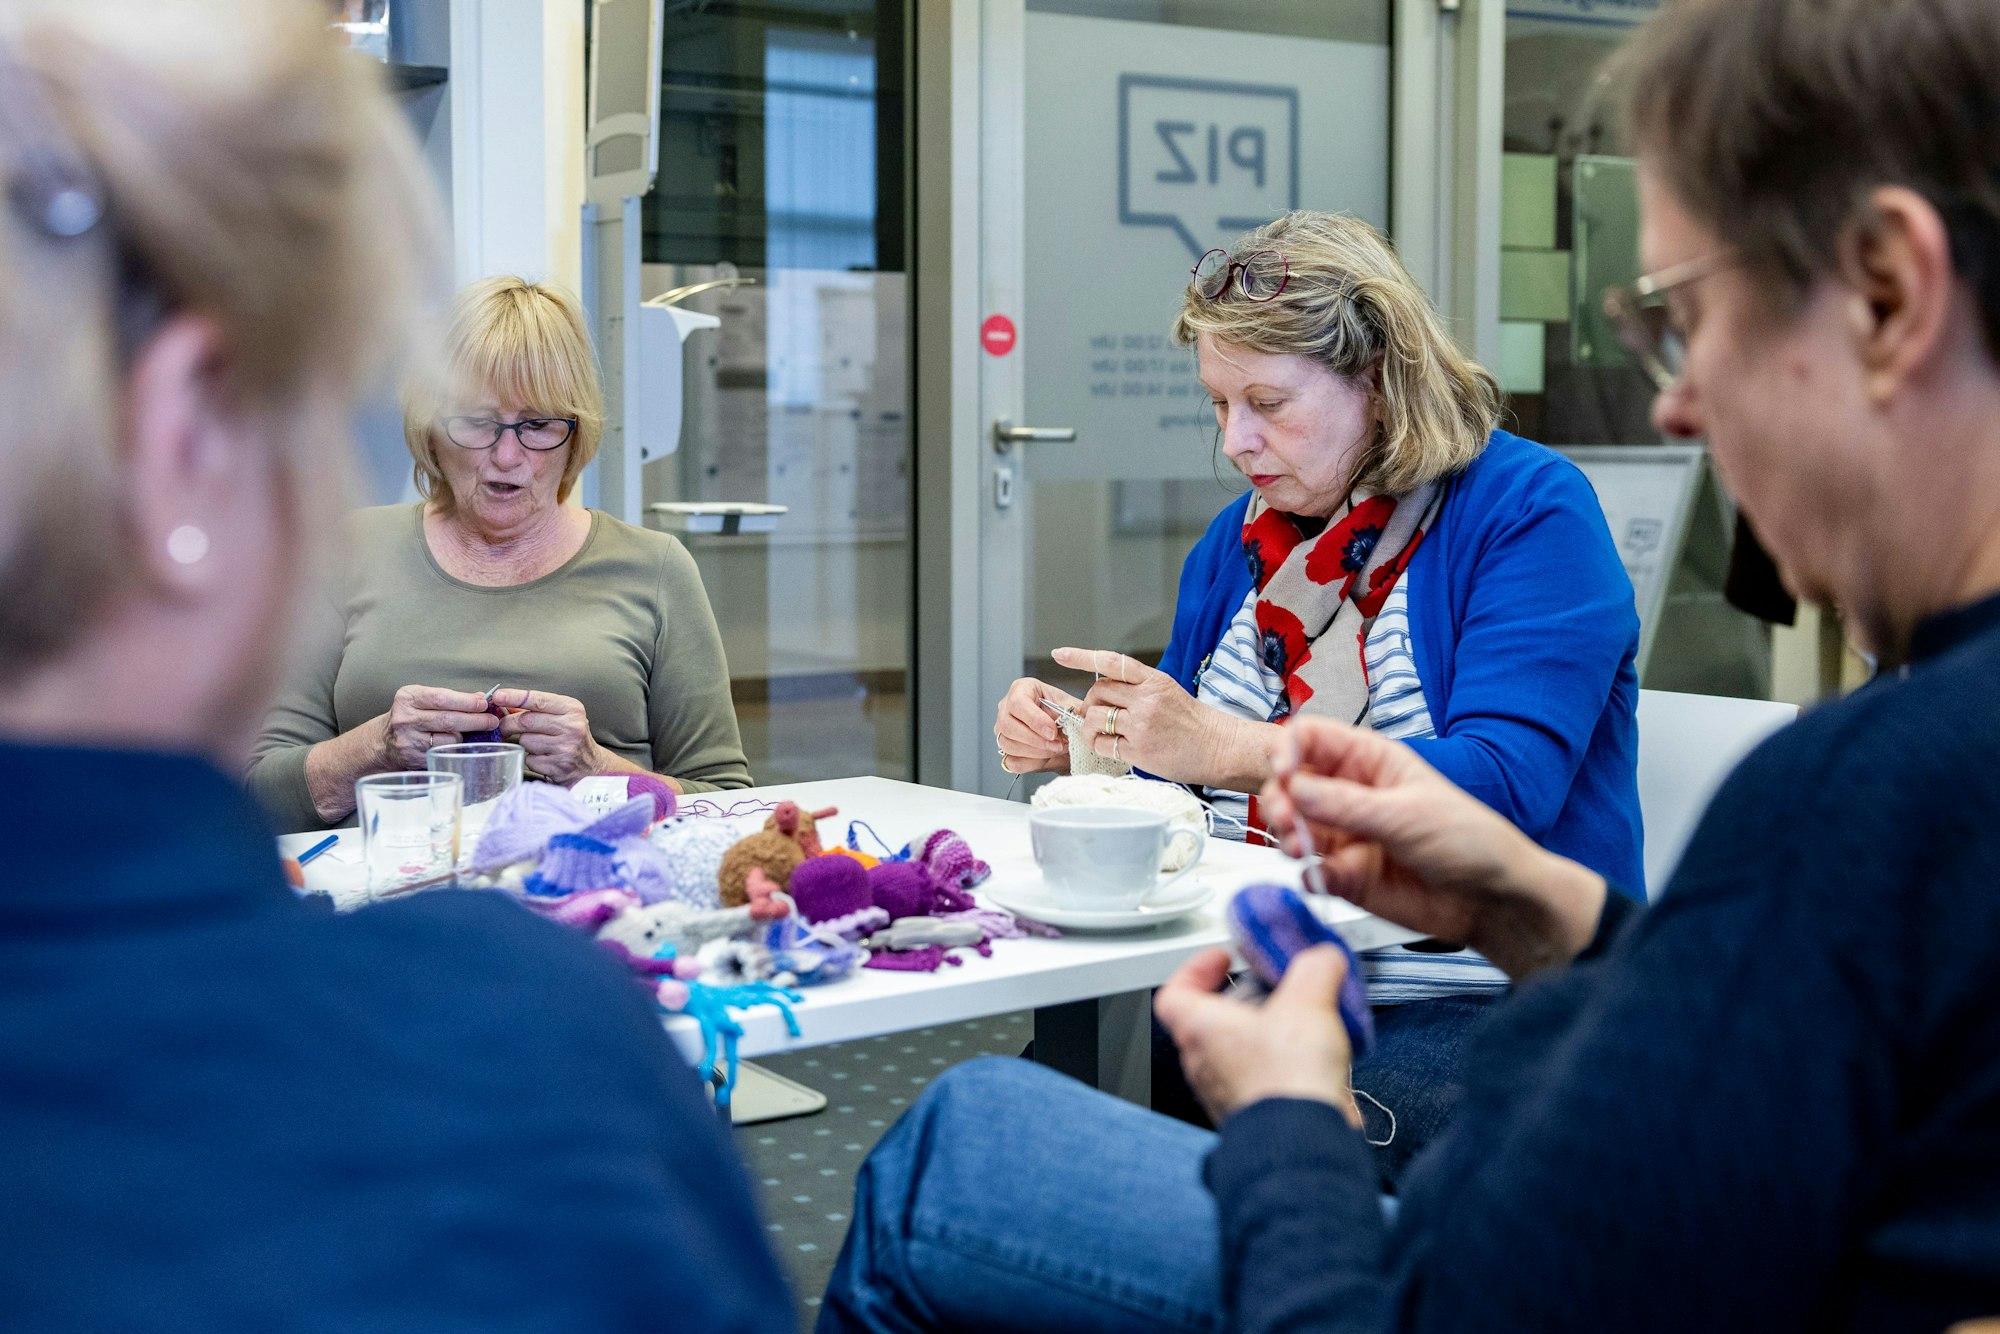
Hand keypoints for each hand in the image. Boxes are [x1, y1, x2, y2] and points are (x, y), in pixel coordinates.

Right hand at [381, 685, 498, 769]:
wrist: (383, 742)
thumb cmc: (411, 717)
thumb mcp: (423, 700)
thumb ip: (450, 698)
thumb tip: (481, 698)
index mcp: (408, 698)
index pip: (442, 698)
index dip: (466, 701)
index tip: (484, 703)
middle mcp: (405, 718)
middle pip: (448, 719)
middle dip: (475, 720)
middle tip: (492, 721)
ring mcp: (408, 740)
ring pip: (449, 739)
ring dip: (465, 737)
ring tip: (471, 733)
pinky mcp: (414, 758)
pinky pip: (444, 753)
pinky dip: (456, 749)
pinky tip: (459, 744)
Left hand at [493, 688, 606, 784]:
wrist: (592, 767)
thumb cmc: (571, 737)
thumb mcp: (562, 716)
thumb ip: (536, 709)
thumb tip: (505, 703)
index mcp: (572, 709)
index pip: (538, 700)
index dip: (515, 697)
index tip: (498, 696)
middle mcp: (572, 727)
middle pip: (526, 721)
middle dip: (509, 723)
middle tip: (503, 727)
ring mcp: (566, 748)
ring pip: (525, 741)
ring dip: (524, 742)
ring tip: (537, 744)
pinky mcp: (558, 767)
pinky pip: (529, 759)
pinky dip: (530, 758)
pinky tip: (543, 757)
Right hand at [994, 677, 1081, 775]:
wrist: (1068, 731)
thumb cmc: (1066, 714)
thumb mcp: (1072, 707)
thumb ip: (1069, 713)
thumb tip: (1068, 721)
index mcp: (1021, 689)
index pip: (1018, 703)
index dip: (1035, 720)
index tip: (1052, 732)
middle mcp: (1006, 708)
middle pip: (1008, 726)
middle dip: (1036, 740)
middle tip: (1057, 745)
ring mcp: (1002, 729)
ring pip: (1009, 745)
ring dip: (1036, 752)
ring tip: (1056, 749)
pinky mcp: (1005, 749)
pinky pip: (1011, 761)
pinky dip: (1032, 763)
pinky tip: (1046, 756)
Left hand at [1053, 647, 1269, 788]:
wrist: (1219, 747)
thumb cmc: (1194, 722)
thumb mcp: (1168, 692)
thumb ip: (1138, 688)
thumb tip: (1104, 690)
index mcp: (1154, 680)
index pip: (1111, 662)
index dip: (1082, 657)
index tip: (1059, 654)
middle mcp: (1146, 700)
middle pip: (1097, 691)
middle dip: (1091, 702)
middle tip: (1097, 713)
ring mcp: (1141, 725)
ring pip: (1094, 719)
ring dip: (1091, 727)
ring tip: (1102, 733)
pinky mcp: (1139, 751)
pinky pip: (1103, 744)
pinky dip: (1100, 746)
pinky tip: (1113, 747)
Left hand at [1154, 945, 1361, 1126]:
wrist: (1304, 1140)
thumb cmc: (1286, 1079)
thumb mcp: (1307, 1001)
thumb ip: (1314, 969)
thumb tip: (1321, 958)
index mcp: (1200, 1028)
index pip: (1174, 993)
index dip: (1195, 969)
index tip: (1220, 959)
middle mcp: (1204, 1063)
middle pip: (1210, 1020)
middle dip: (1243, 999)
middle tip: (1269, 987)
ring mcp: (1225, 1093)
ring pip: (1238, 1052)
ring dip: (1266, 1031)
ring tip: (1302, 1019)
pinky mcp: (1254, 1112)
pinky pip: (1261, 1079)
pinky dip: (1282, 1064)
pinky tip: (1315, 1056)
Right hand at [1260, 716, 1605, 979]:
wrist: (1492, 899)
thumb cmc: (1470, 840)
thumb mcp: (1407, 814)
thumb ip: (1346, 805)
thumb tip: (1296, 789)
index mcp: (1369, 761)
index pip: (1311, 739)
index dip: (1288, 749)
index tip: (1282, 771)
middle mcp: (1351, 795)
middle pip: (1291, 784)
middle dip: (1279, 799)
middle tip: (1286, 818)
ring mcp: (1347, 836)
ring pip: (1293, 829)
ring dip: (1287, 838)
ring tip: (1300, 850)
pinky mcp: (1346, 876)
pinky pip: (1310, 872)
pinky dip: (1308, 876)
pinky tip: (1321, 878)